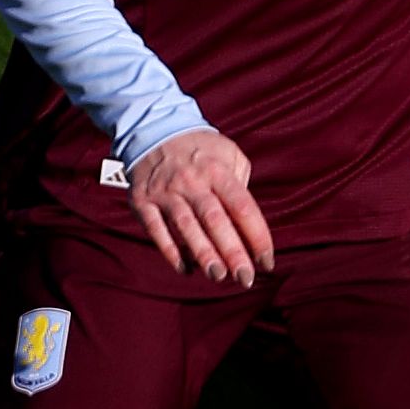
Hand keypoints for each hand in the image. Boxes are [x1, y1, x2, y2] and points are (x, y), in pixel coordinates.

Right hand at [127, 130, 274, 286]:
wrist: (153, 129)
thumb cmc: (200, 150)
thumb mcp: (229, 153)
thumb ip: (241, 183)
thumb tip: (247, 222)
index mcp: (217, 170)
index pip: (242, 206)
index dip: (257, 236)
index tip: (266, 262)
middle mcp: (191, 181)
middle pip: (215, 220)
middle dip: (232, 252)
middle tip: (245, 279)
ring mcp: (165, 191)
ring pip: (186, 227)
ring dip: (203, 254)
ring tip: (218, 276)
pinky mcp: (142, 200)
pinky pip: (156, 229)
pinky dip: (170, 251)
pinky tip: (185, 270)